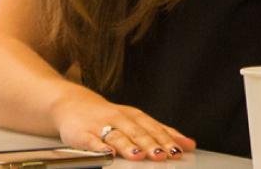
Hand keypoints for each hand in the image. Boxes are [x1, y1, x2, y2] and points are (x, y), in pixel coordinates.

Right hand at [52, 88, 195, 160]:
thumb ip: (160, 132)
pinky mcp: (82, 134)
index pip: (153, 128)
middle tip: (163, 155)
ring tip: (138, 156)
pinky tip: (108, 154)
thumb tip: (189, 144)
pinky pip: (92, 141)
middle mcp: (119, 119)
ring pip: (116, 136)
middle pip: (137, 132)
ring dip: (128, 146)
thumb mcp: (135, 120)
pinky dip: (100, 147)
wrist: (70, 104)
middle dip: (151, 144)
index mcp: (133, 116)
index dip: (166, 139)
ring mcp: (100, 126)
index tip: (178, 151)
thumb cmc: (107, 116)